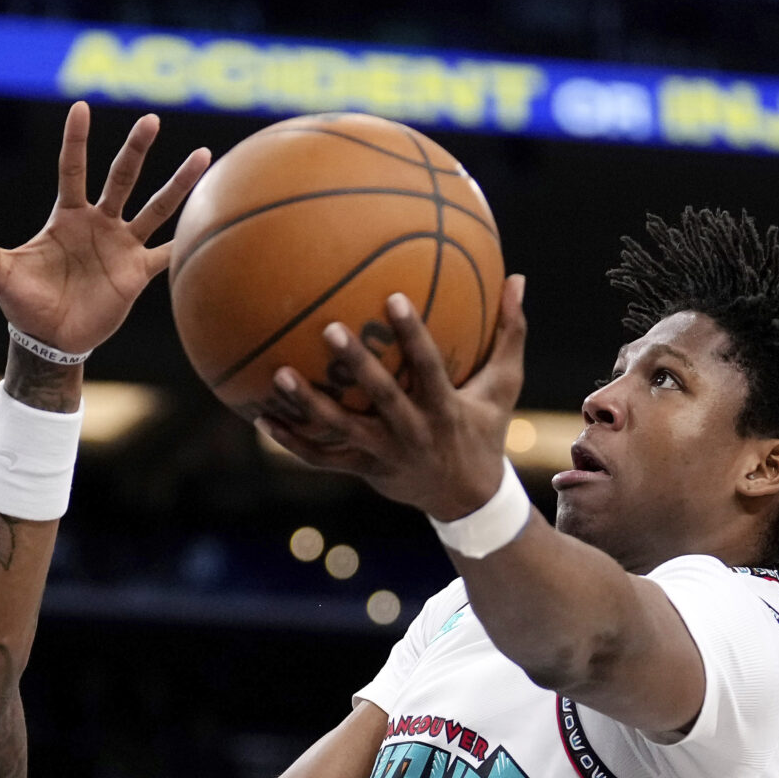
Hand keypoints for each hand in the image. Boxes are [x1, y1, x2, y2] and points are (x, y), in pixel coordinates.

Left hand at [0, 102, 208, 357]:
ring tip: (205, 155)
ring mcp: (121, 246)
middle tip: (151, 119)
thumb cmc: (22, 303)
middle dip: (136, 150)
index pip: (73, 169)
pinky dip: (186, 242)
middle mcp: (98, 224)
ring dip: (178, 184)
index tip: (81, 107)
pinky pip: (166, 254)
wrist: (49, 340)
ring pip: (155, 208)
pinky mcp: (137, 273)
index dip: (76, 140)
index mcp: (66, 216)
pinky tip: (210, 223)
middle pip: (120, 179)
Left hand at [257, 275, 532, 521]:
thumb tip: (518, 277)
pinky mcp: (361, 469)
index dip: (412, 335)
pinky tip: (260, 418)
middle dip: (356, 366)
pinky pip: (320, 457)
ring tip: (277, 376)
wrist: (467, 500)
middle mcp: (411, 433)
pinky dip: (290, 441)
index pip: (428, 367)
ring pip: (340, 431)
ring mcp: (382, 455)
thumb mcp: (504, 386)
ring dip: (308, 405)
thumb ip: (510, 332)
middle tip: (329, 329)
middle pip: (380, 399)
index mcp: (445, 410)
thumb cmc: (484, 430)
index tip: (394, 298)